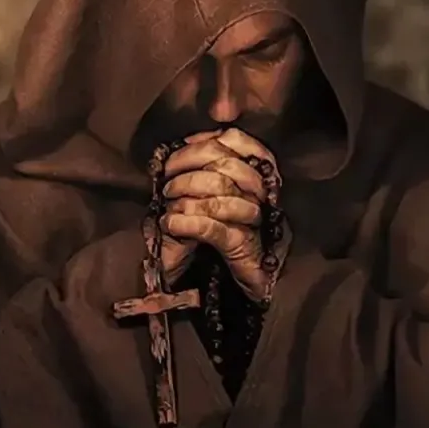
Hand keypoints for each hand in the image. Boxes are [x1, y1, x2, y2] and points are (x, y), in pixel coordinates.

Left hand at [161, 128, 289, 302]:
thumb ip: (203, 168)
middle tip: (167, 181)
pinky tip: (171, 223)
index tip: (176, 152)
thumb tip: (185, 143)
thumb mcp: (204, 196)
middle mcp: (261, 193)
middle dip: (189, 167)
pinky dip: (187, 222)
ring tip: (169, 202)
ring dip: (186, 193)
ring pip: (221, 194)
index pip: (237, 141)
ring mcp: (255, 221)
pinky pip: (214, 228)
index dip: (203, 142)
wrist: (225, 286)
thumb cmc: (210, 236)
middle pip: (227, 164)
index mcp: (254, 173)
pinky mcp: (244, 248)